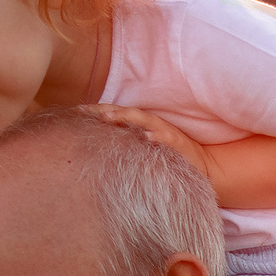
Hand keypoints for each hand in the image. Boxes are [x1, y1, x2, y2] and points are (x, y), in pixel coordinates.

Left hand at [91, 104, 212, 177]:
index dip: (94, 111)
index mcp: (140, 124)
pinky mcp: (178, 143)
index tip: (74, 112)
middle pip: (124, 112)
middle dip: (104, 110)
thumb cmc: (168, 156)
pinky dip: (156, 136)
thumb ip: (125, 142)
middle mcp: (150, 123)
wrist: (202, 165)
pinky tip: (147, 137)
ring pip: (143, 120)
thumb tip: (99, 144)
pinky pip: (166, 138)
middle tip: (85, 111)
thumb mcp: (142, 148)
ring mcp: (164, 131)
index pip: (114, 113)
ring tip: (109, 117)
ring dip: (126, 117)